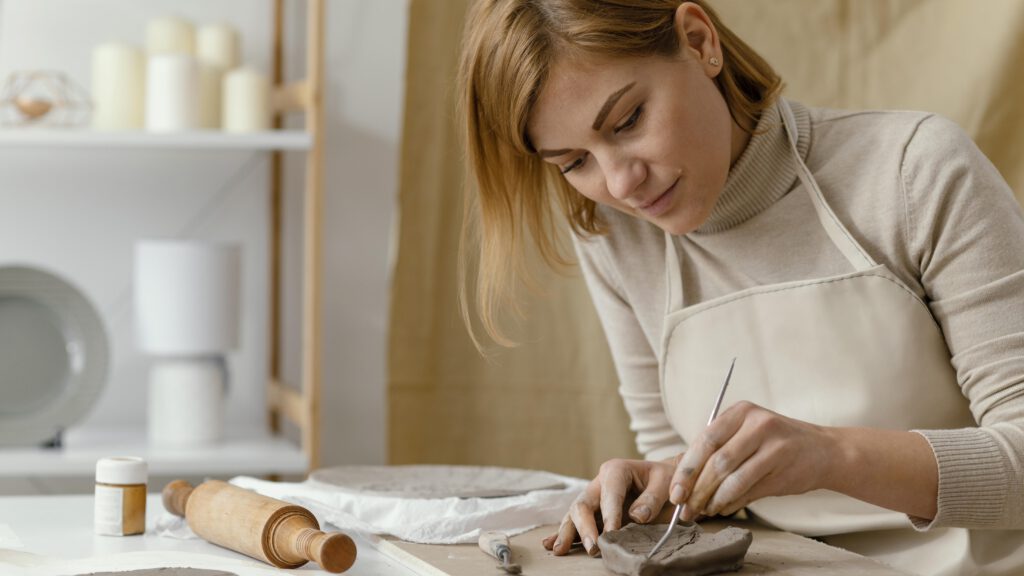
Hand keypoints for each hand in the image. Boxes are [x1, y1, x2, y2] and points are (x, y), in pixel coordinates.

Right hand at [541, 457, 676, 556]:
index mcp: (616, 470)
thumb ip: (653, 498)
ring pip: (574, 514)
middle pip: (584, 503)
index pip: (609, 493)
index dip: (610, 514)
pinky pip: (575, 522)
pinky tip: (551, 544)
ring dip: (568, 532)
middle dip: (585, 527)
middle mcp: (599, 482)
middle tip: (593, 548)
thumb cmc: (665, 480)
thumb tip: (637, 516)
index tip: (612, 534)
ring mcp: (593, 497)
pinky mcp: (593, 512)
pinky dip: (563, 533)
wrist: (663, 480)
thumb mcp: (666, 483)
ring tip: (561, 550)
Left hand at [668, 401, 837, 520]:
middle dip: (695, 488)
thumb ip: (719, 450)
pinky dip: (731, 502)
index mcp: (741, 411)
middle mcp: (756, 422)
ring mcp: (772, 443)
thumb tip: (684, 483)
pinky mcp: (783, 464)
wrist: (824, 451)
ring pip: (731, 477)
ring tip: (703, 510)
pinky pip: (749, 489)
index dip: (686, 468)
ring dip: (713, 499)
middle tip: (684, 507)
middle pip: (716, 460)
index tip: (675, 491)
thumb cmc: (776, 445)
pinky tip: (723, 508)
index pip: (705, 440)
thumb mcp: (748, 434)